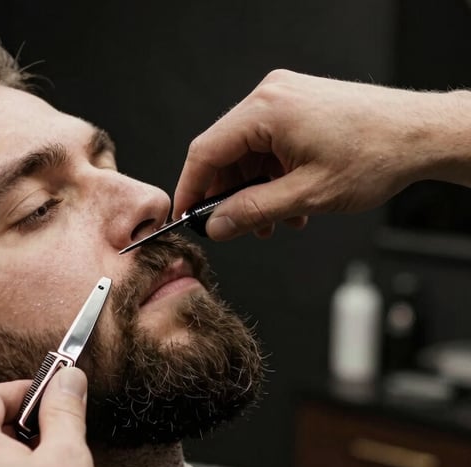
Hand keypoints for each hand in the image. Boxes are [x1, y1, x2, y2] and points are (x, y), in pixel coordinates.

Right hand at [174, 69, 470, 239]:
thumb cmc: (376, 154)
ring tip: (272, 222)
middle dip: (228, 195)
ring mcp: (286, 99)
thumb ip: (251, 212)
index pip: (206, 152)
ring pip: (248, 153)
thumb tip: (216, 226)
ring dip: (253, 191)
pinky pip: (268, 146)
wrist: (422, 134)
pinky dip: (271, 177)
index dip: (190, 189)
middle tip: (234, 228)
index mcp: (267, 109)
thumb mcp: (306, 195)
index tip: (185, 217)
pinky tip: (288, 204)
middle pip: (225, 153)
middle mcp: (272, 96)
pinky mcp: (299, 107)